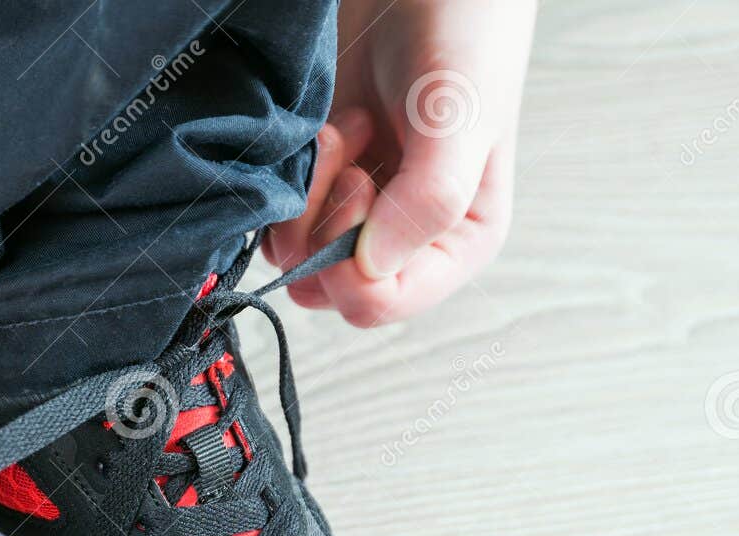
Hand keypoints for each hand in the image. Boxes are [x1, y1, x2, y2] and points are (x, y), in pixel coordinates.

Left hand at [264, 0, 535, 325]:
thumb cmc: (462, 31)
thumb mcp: (460, 115)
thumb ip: (427, 201)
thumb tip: (371, 272)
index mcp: (457, 240)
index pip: (381, 302)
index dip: (348, 264)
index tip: (360, 186)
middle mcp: (404, 240)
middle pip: (326, 287)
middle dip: (323, 221)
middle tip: (354, 151)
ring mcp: (357, 213)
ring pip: (294, 255)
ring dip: (307, 191)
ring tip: (346, 127)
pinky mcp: (319, 184)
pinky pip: (276, 217)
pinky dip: (289, 175)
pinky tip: (326, 126)